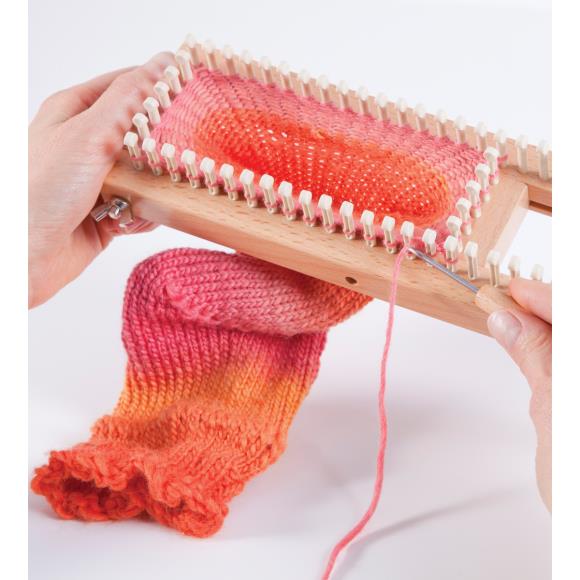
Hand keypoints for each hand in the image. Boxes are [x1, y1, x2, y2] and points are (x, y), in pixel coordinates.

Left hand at [28, 52, 173, 307]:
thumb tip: (159, 66)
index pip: (123, 86)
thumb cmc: (40, 192)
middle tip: (177, 148)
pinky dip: (144, 214)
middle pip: (140, 132)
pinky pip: (141, 207)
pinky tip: (133, 219)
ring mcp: (97, 180)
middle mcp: (85, 144)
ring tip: (148, 192)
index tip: (188, 89)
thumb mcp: (88, 134)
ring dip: (153, 186)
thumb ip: (127, 101)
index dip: (155, 85)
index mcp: (73, 112)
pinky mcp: (108, 213)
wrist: (25, 257)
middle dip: (160, 144)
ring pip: (145, 173)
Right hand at [487, 279, 550, 510]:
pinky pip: (566, 367)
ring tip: (516, 326)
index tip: (508, 289)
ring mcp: (574, 389)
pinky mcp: (569, 401)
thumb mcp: (555, 408)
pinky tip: (539, 355)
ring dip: (549, 333)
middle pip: (570, 329)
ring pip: (568, 348)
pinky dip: (554, 357)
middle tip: (504, 305)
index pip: (570, 311)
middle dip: (544, 311)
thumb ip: (535, 354)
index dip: (541, 295)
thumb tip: (507, 317)